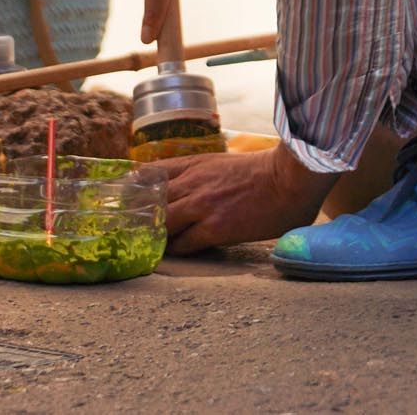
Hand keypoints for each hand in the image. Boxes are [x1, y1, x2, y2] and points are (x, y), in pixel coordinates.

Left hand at [151, 145, 339, 254]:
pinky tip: (177, 253)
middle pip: (149, 202)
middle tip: (134, 231)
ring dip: (156, 236)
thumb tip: (181, 188)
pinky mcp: (215, 228)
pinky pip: (184, 244)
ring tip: (152, 246)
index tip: (127, 203)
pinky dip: (177, 250)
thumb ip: (198, 173)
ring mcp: (201, 205)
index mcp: (193, 163)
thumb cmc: (262, 172)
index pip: (149, 174)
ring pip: (162, 224)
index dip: (135, 190)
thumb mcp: (221, 162)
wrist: (289, 180)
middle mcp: (192, 182)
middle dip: (140, 217)